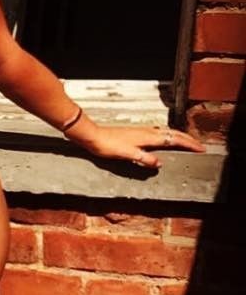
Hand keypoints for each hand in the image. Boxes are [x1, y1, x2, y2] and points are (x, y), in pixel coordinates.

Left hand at [76, 123, 205, 168]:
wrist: (93, 136)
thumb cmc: (108, 145)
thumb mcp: (127, 154)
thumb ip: (144, 159)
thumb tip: (159, 164)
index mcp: (149, 137)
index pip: (174, 140)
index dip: (189, 144)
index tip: (201, 149)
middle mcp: (148, 132)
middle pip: (173, 134)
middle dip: (188, 139)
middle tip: (199, 146)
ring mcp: (142, 131)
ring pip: (166, 132)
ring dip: (179, 136)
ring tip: (187, 142)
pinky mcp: (136, 133)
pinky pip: (158, 133)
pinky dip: (168, 136)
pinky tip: (164, 140)